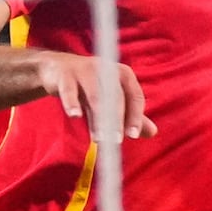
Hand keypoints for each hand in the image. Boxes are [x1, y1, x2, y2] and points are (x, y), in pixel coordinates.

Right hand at [29, 50, 152, 139]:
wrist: (57, 70)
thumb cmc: (91, 86)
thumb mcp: (111, 100)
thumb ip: (131, 116)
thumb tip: (153, 132)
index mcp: (123, 74)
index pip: (135, 96)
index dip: (135, 116)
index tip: (133, 136)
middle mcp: (107, 69)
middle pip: (116, 96)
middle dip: (117, 120)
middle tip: (116, 141)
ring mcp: (85, 70)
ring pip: (95, 95)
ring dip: (98, 118)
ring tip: (99, 138)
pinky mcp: (65, 74)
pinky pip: (69, 90)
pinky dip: (72, 102)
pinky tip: (75, 116)